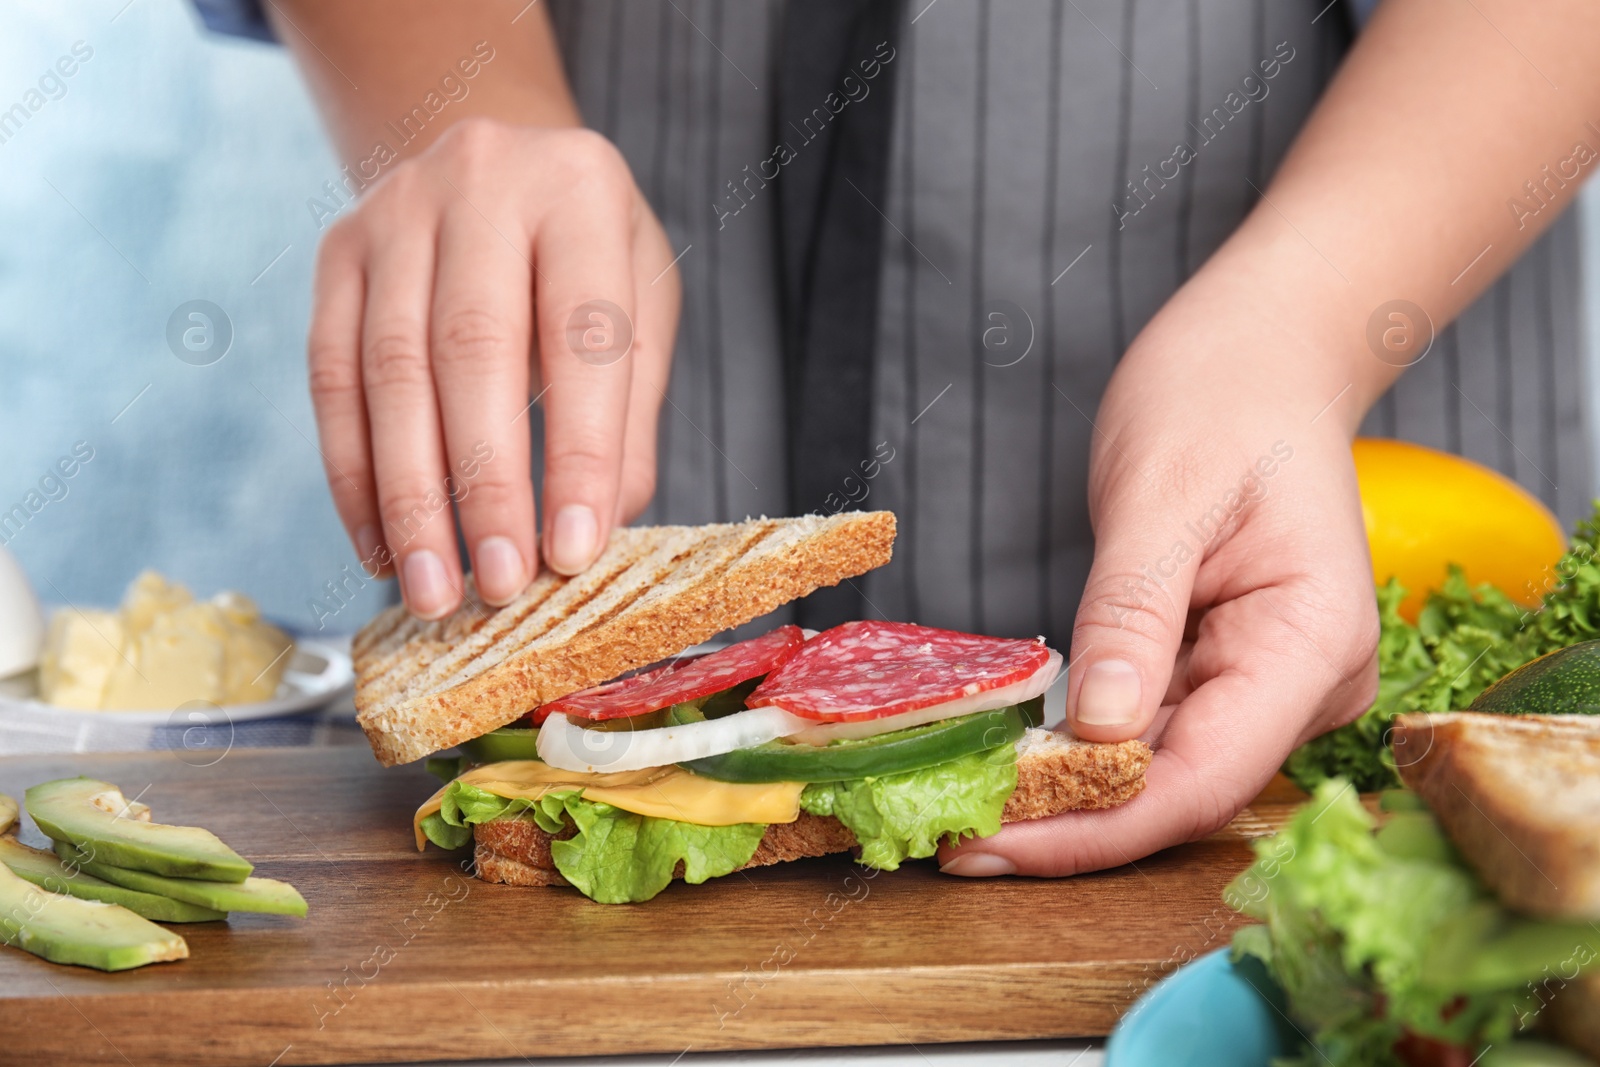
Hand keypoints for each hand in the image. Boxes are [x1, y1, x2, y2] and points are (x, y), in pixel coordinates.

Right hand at [307, 118, 679, 618]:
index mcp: (580, 190)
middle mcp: (480, 182)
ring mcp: (394, 212)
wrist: (496, 163)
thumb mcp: (640, 304)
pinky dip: (354, 475)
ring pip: (389, 370)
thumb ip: (628, 412)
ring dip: (409, 496)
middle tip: (498, 585)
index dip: (579, 451)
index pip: (583, 335)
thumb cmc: (584, 253)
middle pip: (472, 350)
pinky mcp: (336, 254)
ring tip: (432, 589)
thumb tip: (597, 531)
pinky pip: (332, 379)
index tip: (575, 553)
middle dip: (484, 484)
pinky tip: (381, 545)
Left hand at [938, 287, 1380, 876]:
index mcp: (1311, 642)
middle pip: (1183, 792)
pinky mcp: (1227, 672)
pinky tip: (1017, 768)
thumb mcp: (1163, 493)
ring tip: (968, 814)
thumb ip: (1132, 614)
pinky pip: (1155, 733)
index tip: (994, 842)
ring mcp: (1269, 684)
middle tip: (953, 840)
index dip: (1097, 826)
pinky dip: (1086, 755)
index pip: (1204, 776)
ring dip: (1071, 800)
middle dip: (1071, 825)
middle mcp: (1304, 684)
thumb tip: (1098, 729)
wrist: (1260, 355)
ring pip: (1165, 775)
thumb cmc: (1222, 397)